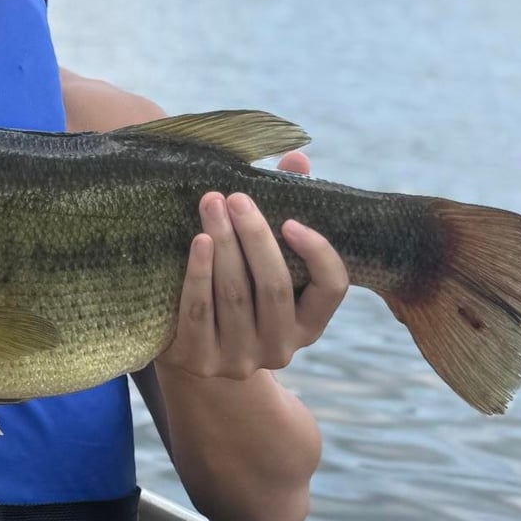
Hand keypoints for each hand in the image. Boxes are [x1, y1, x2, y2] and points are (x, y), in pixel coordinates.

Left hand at [167, 150, 348, 380]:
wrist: (188, 348)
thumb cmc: (237, 287)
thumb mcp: (263, 257)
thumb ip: (286, 208)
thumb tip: (296, 158)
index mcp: (309, 322)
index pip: (333, 288)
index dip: (317, 253)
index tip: (291, 220)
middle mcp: (281, 347)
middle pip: (275, 287)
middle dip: (254, 236)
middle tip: (235, 196)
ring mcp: (241, 359)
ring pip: (235, 295)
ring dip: (223, 244)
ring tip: (210, 203)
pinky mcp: (200, 362)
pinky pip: (198, 313)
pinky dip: (198, 274)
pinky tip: (198, 242)